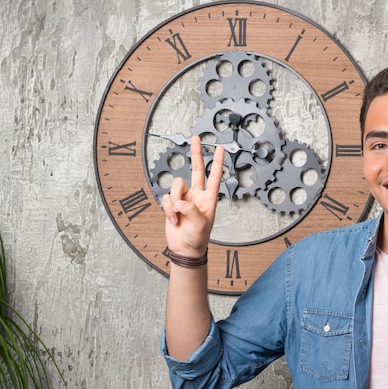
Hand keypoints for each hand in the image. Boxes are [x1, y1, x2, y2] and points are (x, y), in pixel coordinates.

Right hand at [161, 136, 224, 256]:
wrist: (184, 249)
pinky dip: (168, 209)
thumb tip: (181, 201)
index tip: (220, 148)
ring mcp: (184, 198)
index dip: (217, 162)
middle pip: (197, 169)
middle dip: (196, 153)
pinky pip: (166, 198)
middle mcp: (197, 195)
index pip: (215, 176)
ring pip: (176, 185)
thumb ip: (192, 210)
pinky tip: (173, 219)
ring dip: (174, 201)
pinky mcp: (172, 204)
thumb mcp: (200, 225)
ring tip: (178, 216)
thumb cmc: (197, 239)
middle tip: (196, 139)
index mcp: (209, 199)